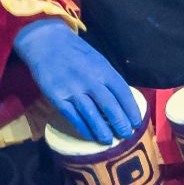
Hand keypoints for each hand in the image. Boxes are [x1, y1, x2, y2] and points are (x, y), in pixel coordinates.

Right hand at [13, 18, 141, 144]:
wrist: (47, 43)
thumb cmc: (76, 53)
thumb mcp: (97, 60)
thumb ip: (108, 79)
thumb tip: (121, 101)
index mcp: (104, 70)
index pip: (122, 92)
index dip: (131, 109)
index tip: (136, 122)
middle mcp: (91, 80)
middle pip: (109, 106)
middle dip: (120, 123)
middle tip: (126, 135)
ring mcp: (73, 89)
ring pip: (91, 114)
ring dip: (102, 130)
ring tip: (108, 141)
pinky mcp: (58, 97)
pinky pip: (73, 116)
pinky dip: (83, 127)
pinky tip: (89, 135)